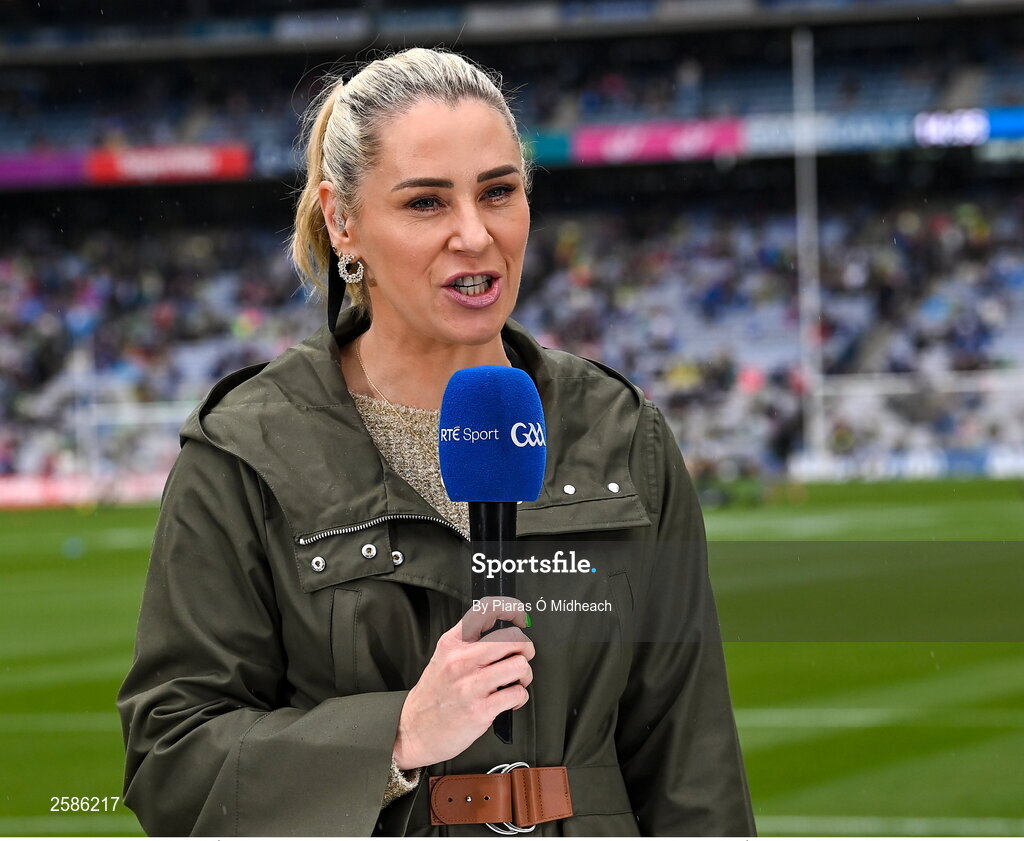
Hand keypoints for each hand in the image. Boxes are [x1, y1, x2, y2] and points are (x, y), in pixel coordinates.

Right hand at [392, 598, 533, 769]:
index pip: (485, 611)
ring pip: (519, 665)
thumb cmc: (433, 696)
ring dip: (525, 674)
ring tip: (517, 681)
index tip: (519, 617)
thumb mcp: (442, 658)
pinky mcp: (480, 710)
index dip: (510, 609)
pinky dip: (520, 696)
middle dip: (526, 647)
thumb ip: (467, 642)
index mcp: (452, 644)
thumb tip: (501, 629)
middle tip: (523, 655)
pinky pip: (517, 693)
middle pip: (512, 638)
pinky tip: (510, 699)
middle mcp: (460, 661)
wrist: (414, 731)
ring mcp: (471, 686)